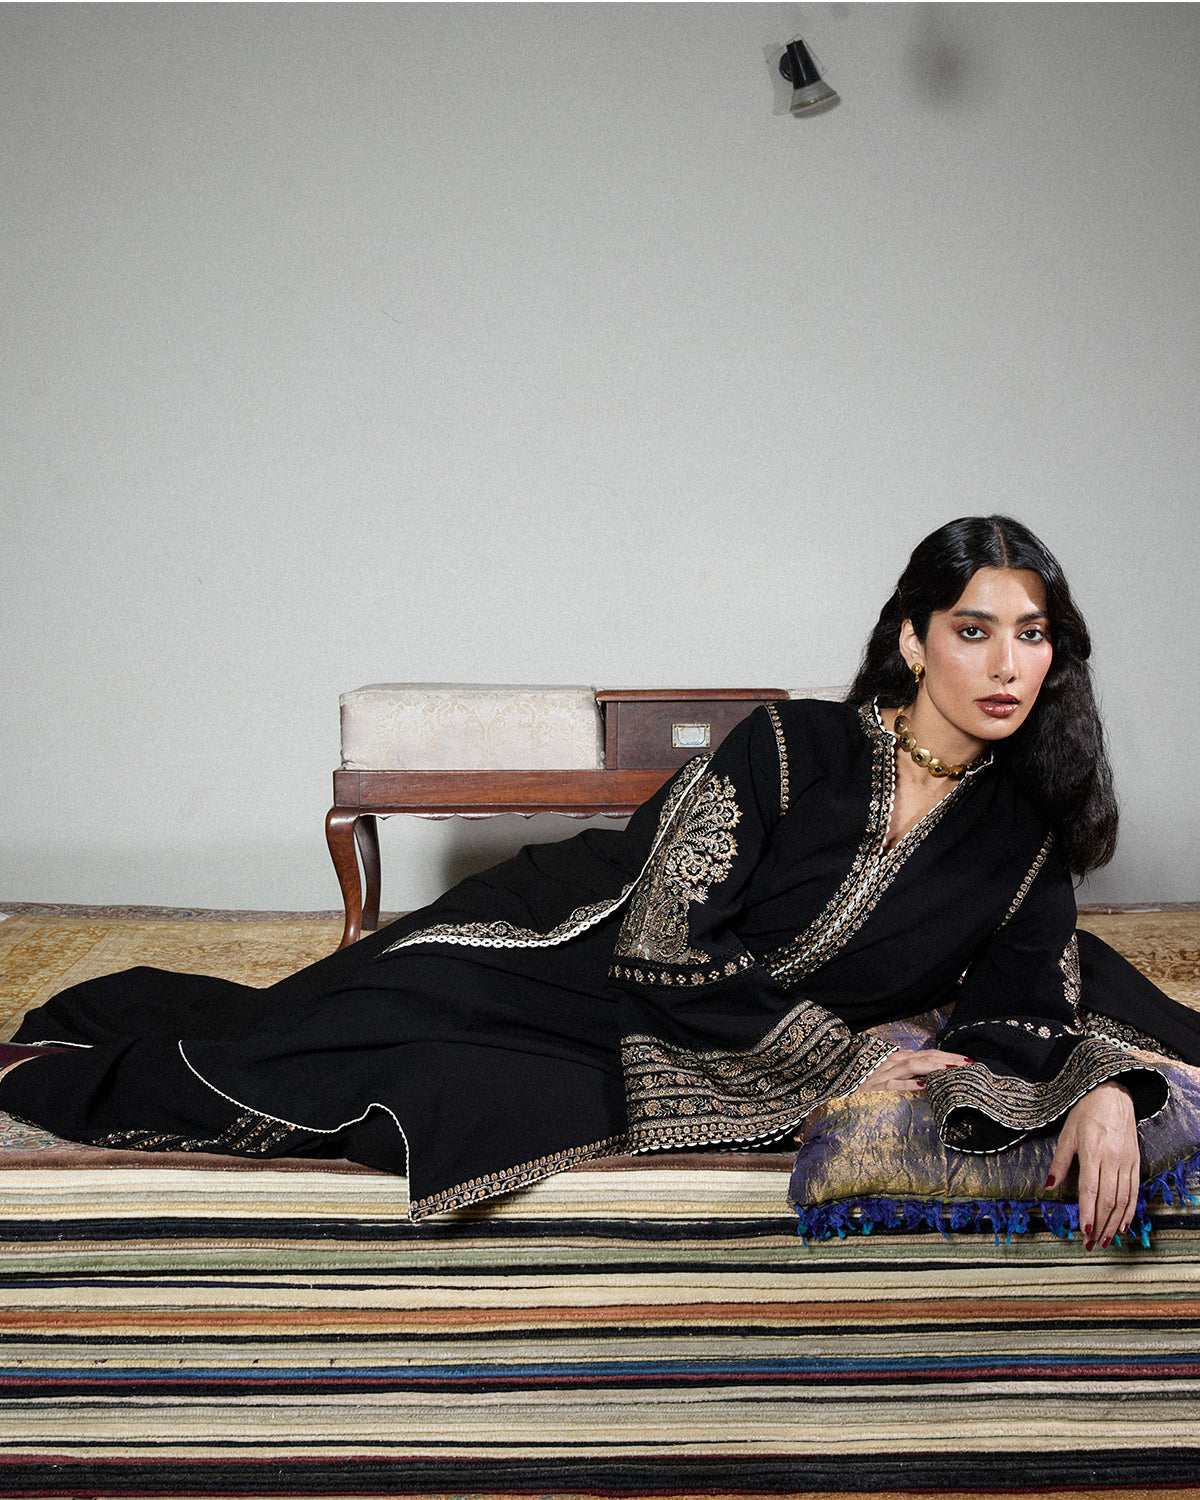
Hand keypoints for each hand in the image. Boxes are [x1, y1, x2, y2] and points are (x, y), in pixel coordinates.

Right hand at [855, 1047, 971, 1092]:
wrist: (834, 1069)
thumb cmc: (862, 1070)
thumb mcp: (886, 1067)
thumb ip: (903, 1067)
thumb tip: (923, 1074)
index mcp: (899, 1057)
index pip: (929, 1053)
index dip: (948, 1055)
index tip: (967, 1060)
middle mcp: (895, 1061)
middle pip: (927, 1057)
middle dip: (949, 1059)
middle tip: (970, 1063)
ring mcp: (886, 1072)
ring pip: (914, 1066)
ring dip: (935, 1067)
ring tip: (953, 1069)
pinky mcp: (876, 1085)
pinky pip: (895, 1084)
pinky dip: (910, 1083)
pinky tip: (924, 1085)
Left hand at [1046, 1082, 1139, 1250]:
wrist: (1113, 1095)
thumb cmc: (1085, 1113)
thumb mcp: (1067, 1134)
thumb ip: (1060, 1161)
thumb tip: (1050, 1186)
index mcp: (1093, 1151)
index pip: (1091, 1189)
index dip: (1087, 1212)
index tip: (1083, 1231)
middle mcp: (1112, 1159)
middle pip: (1108, 1199)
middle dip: (1100, 1225)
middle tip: (1091, 1244)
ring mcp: (1126, 1162)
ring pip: (1123, 1199)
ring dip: (1114, 1223)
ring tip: (1105, 1240)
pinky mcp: (1135, 1162)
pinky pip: (1134, 1191)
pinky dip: (1129, 1211)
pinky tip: (1123, 1225)